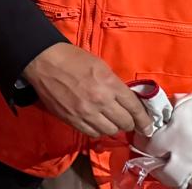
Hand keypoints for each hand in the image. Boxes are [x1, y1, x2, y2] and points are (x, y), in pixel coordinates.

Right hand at [22, 42, 151, 137]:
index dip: (144, 120)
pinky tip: (96, 123)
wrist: (43, 61)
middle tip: (127, 121)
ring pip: (110, 131)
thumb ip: (115, 85)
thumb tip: (126, 102)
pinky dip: (98, 130)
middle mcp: (100, 101)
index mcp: (110, 84)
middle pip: (125, 123)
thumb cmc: (73, 58)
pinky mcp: (72, 120)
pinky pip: (93, 133)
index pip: (135, 109)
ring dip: (113, 127)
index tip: (148, 126)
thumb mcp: (101, 66)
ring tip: (110, 121)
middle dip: (129, 123)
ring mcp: (85, 113)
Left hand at [134, 59, 191, 188]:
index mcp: (176, 135)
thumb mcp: (187, 103)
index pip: (149, 148)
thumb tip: (156, 117)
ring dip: (182, 174)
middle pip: (164, 172)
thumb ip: (168, 114)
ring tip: (186, 165)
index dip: (148, 145)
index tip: (150, 145)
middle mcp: (188, 157)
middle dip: (161, 166)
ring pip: (184, 182)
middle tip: (164, 161)